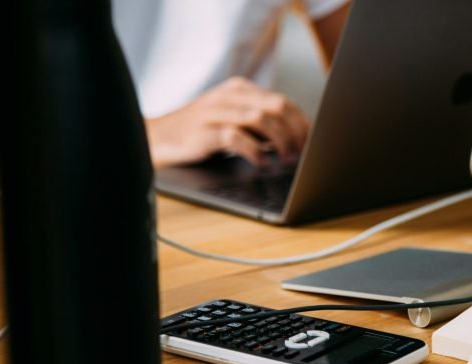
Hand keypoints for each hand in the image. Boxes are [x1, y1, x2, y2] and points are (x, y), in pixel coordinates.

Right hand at [145, 77, 309, 167]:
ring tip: (286, 161)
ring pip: (261, 120)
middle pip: (277, 107)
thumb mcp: (231, 120)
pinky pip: (237, 138)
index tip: (312, 143)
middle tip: (302, 154)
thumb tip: (295, 140)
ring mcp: (216, 113)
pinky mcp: (205, 132)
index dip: (302, 123)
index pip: (282, 101)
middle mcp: (230, 97)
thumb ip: (259, 124)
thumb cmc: (200, 133)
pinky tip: (262, 165)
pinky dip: (255, 153)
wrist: (158, 138)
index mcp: (240, 90)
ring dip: (280, 143)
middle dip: (296, 133)